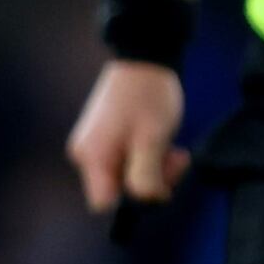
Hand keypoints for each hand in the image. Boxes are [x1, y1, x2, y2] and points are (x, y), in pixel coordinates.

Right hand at [65, 59, 189, 214]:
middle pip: (119, 189)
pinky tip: (165, 143)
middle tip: (176, 160)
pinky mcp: (107, 138)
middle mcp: (87, 155)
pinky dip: (149, 156)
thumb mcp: (152, 141)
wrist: (144, 59)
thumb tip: (146, 200)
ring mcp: (96, 145)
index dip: (132, 201)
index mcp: (92, 158)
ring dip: (156, 167)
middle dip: (152, 180)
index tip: (157, 183)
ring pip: (127, 175)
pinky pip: (128, 160)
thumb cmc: (148, 98)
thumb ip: (146, 176)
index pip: (103, 203)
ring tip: (174, 149)